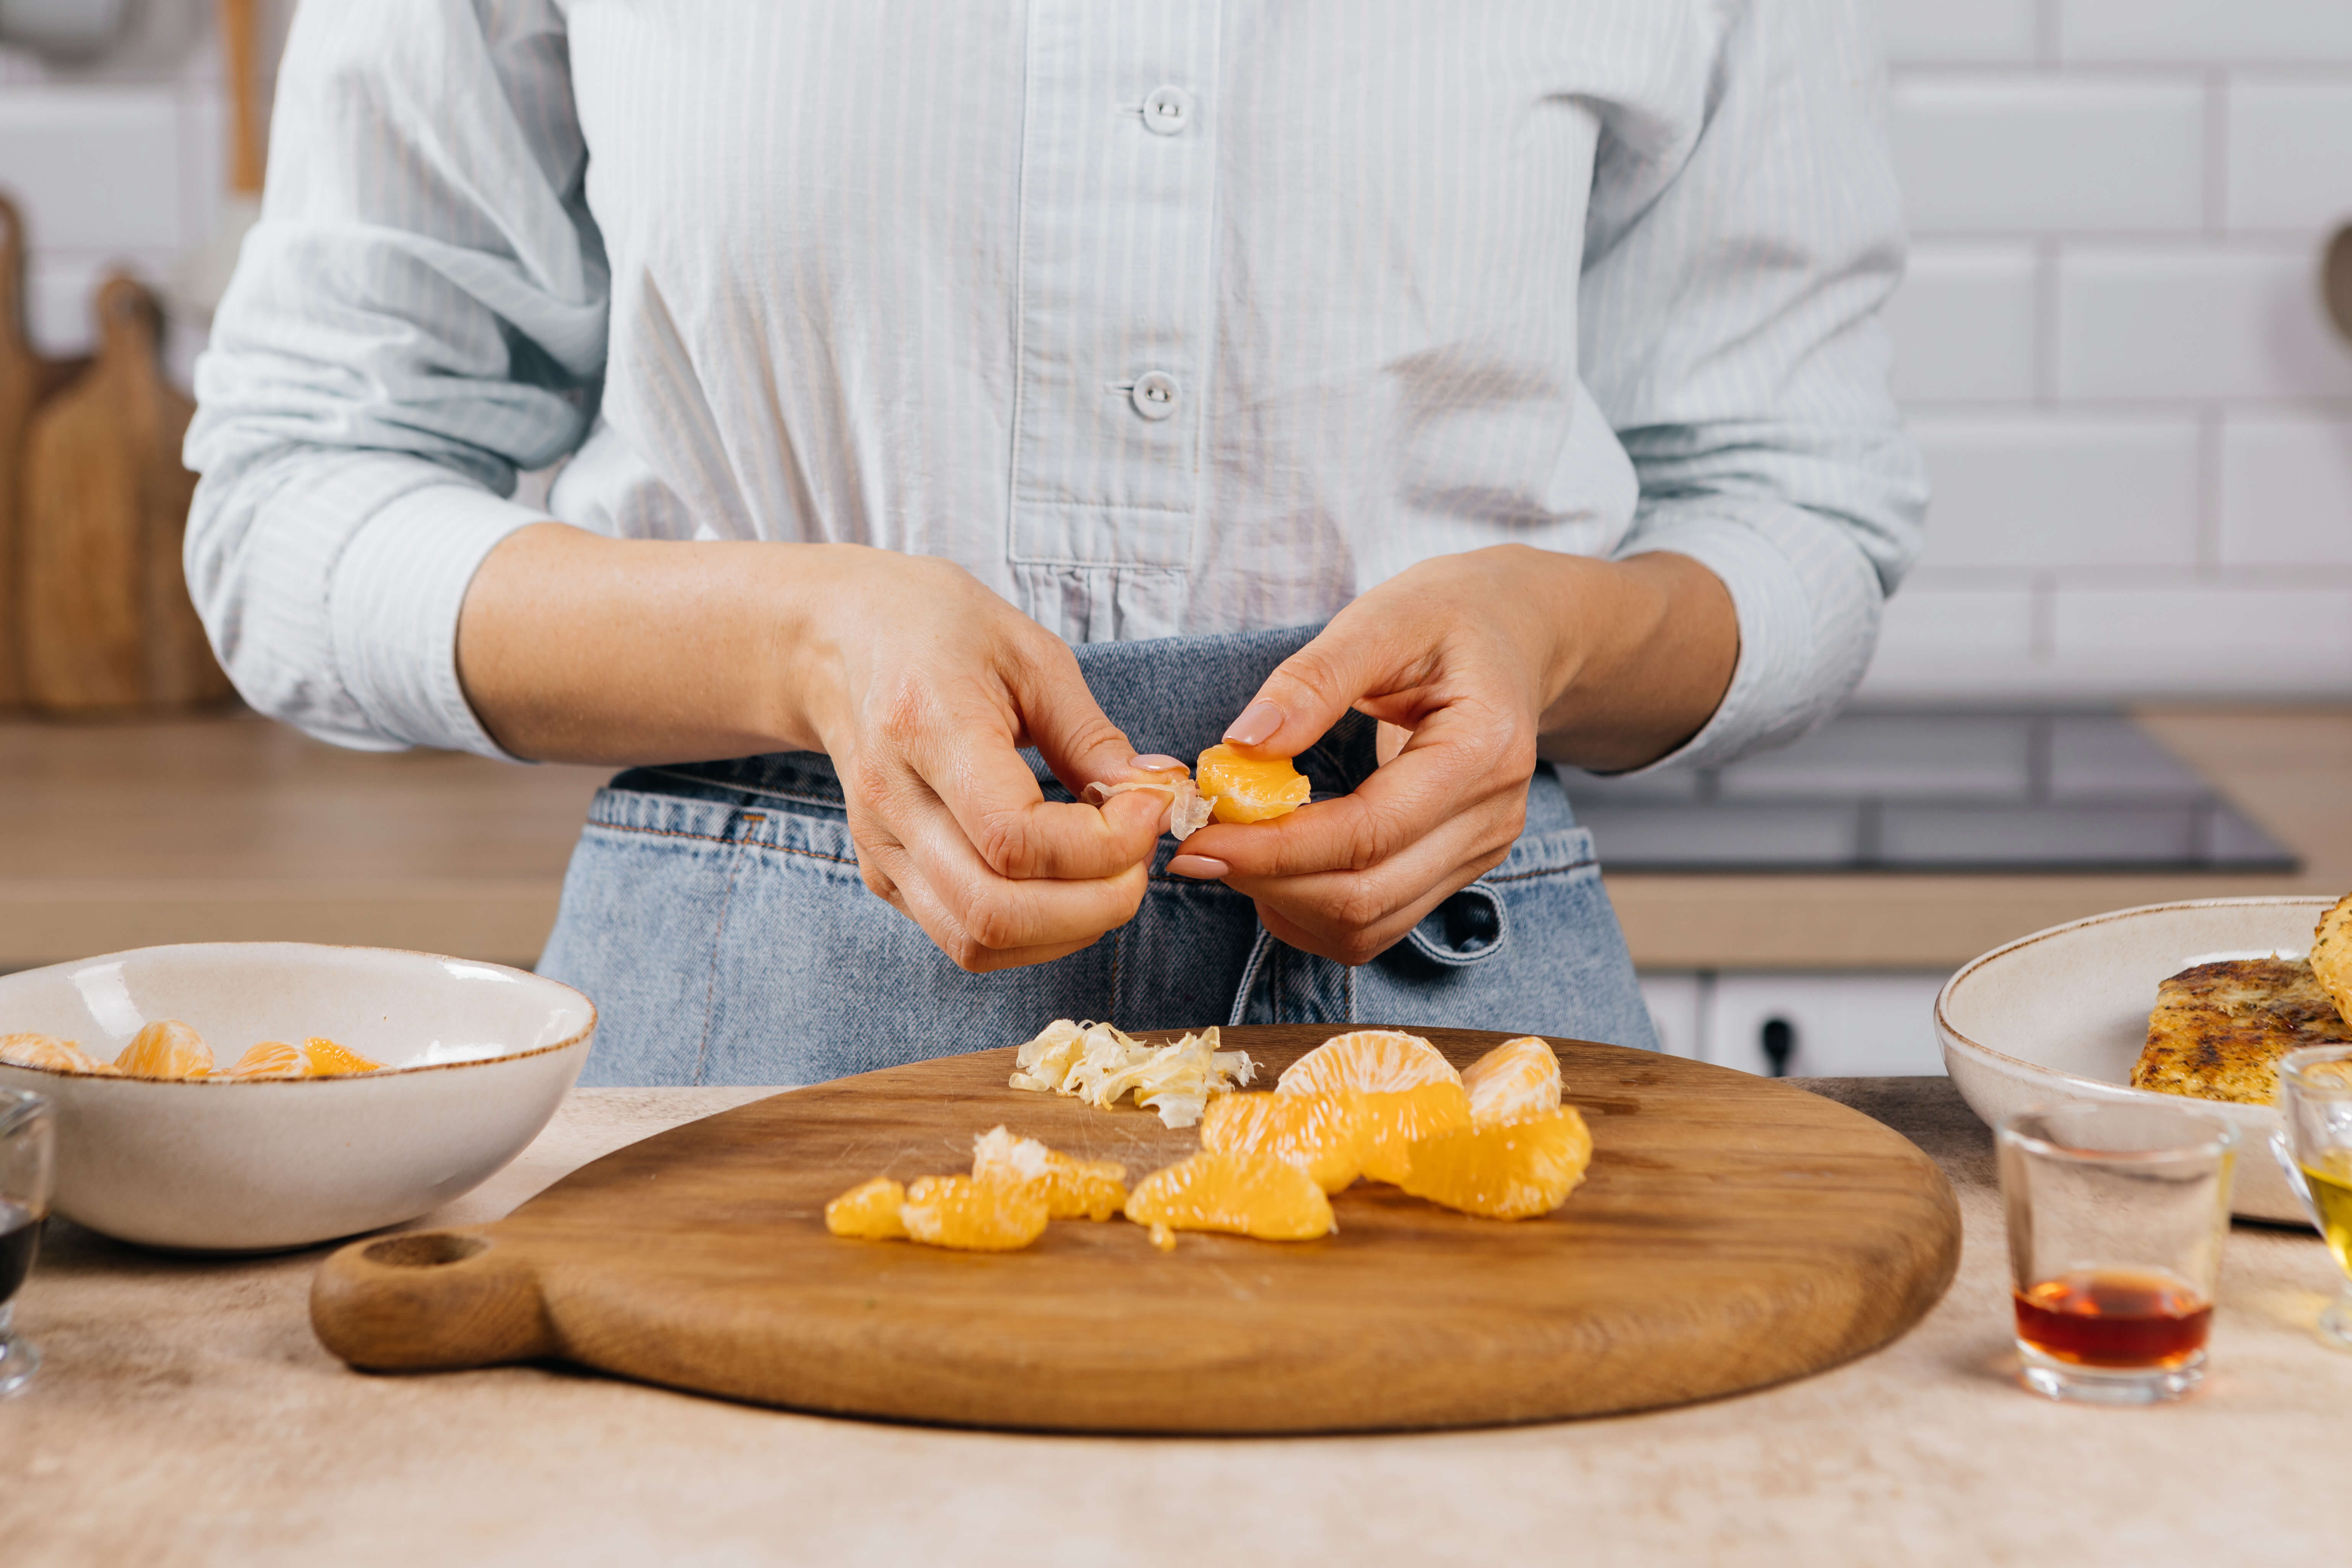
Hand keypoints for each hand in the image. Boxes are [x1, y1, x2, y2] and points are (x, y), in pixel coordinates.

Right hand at [796, 549, 1171, 970]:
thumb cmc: (940, 631)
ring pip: (977, 942)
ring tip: (1111, 875)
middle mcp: (891, 802)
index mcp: (924, 727)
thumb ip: (1090, 737)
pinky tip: (1066, 884)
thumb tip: (1153, 796)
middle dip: (1096, 905)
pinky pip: (964, 938)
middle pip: (994, 911)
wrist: (842, 642)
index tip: (1150, 807)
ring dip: (1067, 929)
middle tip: (1141, 859)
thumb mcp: (1030, 655)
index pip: (1011, 837)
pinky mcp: (884, 875)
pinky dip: (1033, 932)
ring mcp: (880, 848)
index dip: (1101, 845)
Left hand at [1165, 547, 1733, 965]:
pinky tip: (1273, 865)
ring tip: (1231, 850)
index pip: (1368, 833)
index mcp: (1483, 751)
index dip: (1275, 849)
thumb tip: (1242, 743)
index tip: (1197, 839)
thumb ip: (1312, 680)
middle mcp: (1491, 819)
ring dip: (1284, 904)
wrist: (1513, 635)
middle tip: (1194, 846)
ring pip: (1367, 926)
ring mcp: (1479, 852)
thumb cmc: (1448, 617)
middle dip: (1267, 882)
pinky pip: (1376, 922)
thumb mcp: (1384, 618)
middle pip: (1365, 897)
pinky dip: (1310, 910)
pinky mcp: (1456, 869)